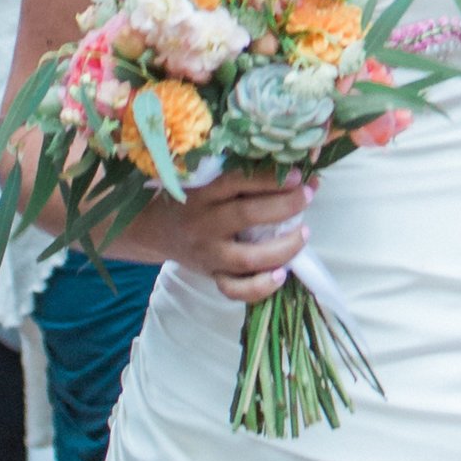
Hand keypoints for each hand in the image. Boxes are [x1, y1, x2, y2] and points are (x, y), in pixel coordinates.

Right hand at [144, 167, 312, 304]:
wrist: (154, 230)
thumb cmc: (190, 199)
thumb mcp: (204, 182)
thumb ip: (238, 178)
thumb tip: (291, 171)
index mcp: (202, 194)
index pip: (237, 182)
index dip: (269, 179)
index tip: (297, 175)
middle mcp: (204, 224)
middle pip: (246, 216)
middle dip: (283, 207)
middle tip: (307, 196)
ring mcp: (208, 254)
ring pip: (247, 258)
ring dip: (282, 248)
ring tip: (304, 234)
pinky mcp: (212, 275)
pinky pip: (235, 290)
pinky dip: (260, 287)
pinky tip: (281, 275)